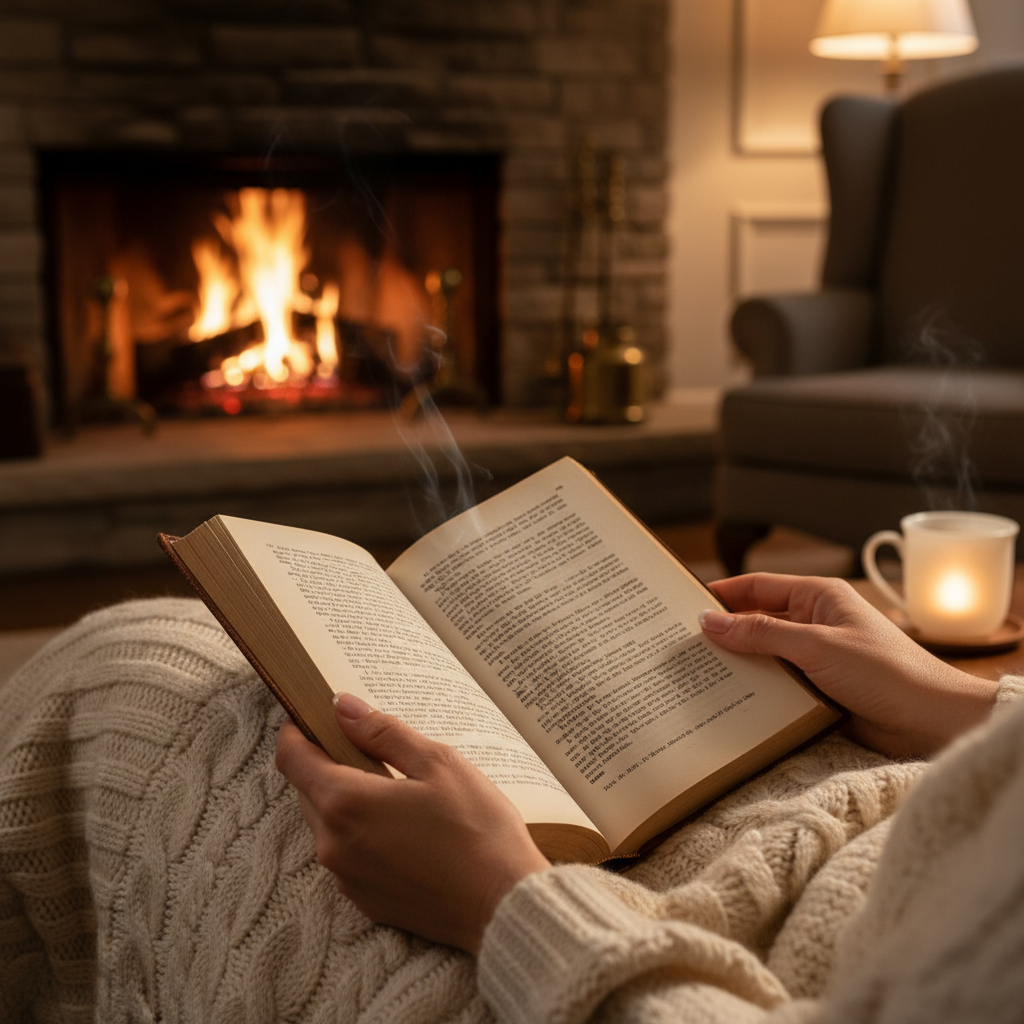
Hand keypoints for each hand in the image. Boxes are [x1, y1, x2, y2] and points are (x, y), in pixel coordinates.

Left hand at [275, 693, 549, 952]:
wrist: (502, 905)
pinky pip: (346, 854)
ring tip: (392, 786)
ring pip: (326, 823)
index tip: (312, 716)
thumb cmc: (478, 829)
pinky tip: (402, 826)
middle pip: (307, 789)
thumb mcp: (437, 763)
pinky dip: (359, 832)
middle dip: (326, 762)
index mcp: (345, 802)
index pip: (292, 759)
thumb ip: (383, 732)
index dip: (296, 732)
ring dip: (344, 799)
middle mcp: (333, 843)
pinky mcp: (363, 900)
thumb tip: (343, 707)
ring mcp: (345, 877)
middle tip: (365, 745)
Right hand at [700, 573, 997, 758]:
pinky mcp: (818, 690)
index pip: (755, 587)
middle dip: (722, 634)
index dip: (719, 594)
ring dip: (737, 666)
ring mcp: (816, 658)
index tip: (680, 605)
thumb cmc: (886, 672)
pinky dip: (754, 692)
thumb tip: (709, 621)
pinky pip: (776, 686)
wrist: (932, 722)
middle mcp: (814, 623)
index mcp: (817, 596)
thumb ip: (760, 633)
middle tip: (680, 646)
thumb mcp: (816, 646)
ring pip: (762, 657)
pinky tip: (728, 701)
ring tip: (694, 676)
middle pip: (755, 622)